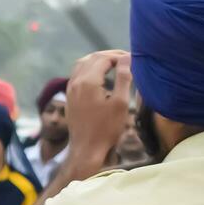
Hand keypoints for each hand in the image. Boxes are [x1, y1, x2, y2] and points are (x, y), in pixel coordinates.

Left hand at [65, 49, 133, 173]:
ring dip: (98, 60)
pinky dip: (90, 69)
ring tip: (115, 64)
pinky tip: (101, 75)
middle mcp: (75, 82)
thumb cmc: (107, 128)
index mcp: (87, 82)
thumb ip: (124, 77)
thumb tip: (127, 57)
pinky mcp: (69, 96)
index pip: (103, 58)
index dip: (119, 55)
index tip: (134, 58)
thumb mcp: (120, 103)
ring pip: (82, 64)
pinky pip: (77, 74)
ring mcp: (70, 89)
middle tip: (127, 59)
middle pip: (92, 58)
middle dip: (109, 56)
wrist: (86, 149)